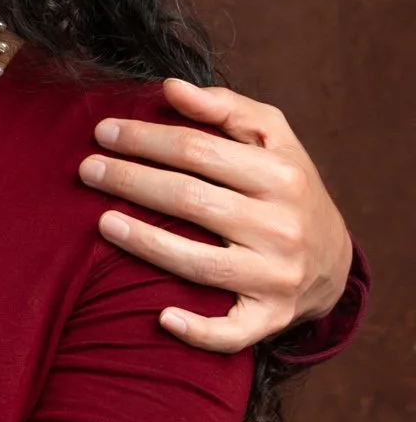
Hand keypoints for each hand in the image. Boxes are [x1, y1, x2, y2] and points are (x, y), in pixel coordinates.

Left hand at [80, 79, 354, 353]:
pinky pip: (231, 333)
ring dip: (143, 243)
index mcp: (282, 176)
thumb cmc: (286, 187)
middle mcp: (282, 227)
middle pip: (190, 200)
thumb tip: (171, 87)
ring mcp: (277, 277)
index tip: (104, 131)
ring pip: (198, 263)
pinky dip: (198, 330)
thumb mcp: (273, 138)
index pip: (198, 151)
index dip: (146, 139)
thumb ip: (225, 107)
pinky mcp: (270, 318)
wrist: (334, 260)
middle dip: (131, 181)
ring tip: (102, 221)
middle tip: (87, 169)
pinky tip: (161, 317)